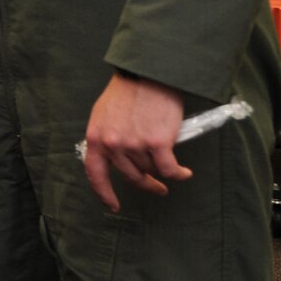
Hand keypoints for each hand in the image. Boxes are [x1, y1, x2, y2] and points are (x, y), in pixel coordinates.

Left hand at [82, 73, 191, 210]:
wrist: (149, 74)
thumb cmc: (129, 92)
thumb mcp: (105, 115)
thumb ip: (108, 138)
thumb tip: (115, 159)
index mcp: (95, 137)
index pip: (95, 173)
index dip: (104, 193)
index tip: (113, 205)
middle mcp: (112, 144)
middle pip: (130, 175)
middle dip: (145, 183)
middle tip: (157, 188)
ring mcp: (134, 145)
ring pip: (151, 169)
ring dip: (162, 169)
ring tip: (170, 164)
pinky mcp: (157, 144)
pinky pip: (169, 169)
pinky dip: (179, 173)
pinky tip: (184, 173)